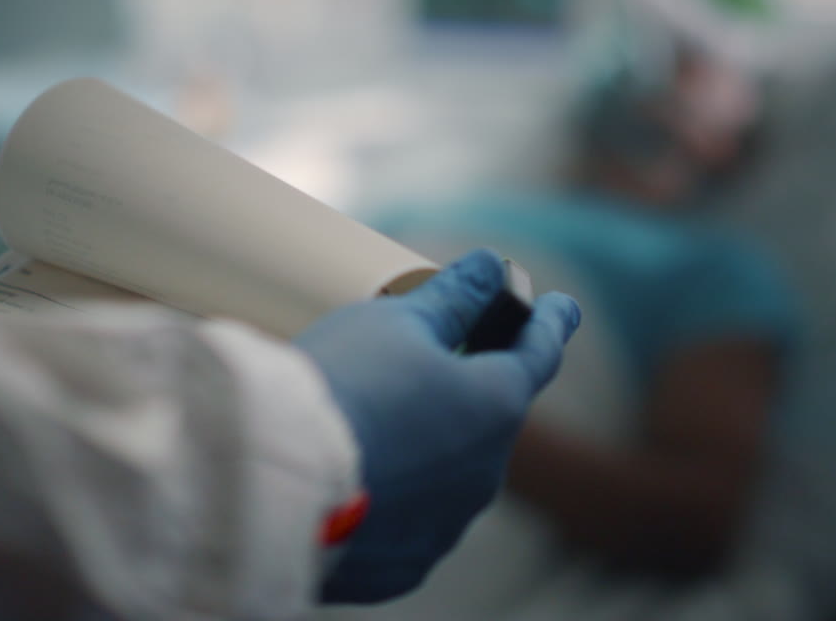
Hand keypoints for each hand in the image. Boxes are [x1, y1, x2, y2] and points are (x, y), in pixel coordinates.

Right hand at [294, 249, 579, 602]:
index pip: (539, 353)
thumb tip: (494, 268)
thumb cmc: (343, 386)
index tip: (561, 307)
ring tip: (375, 423)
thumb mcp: (398, 319)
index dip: (549, 323)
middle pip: (487, 418)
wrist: (274, 479)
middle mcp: (484, 474)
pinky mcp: (400, 567)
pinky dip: (393, 498)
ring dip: (427, 447)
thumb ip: (455, 295)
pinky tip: (359, 481)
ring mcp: (444, 527)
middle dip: (468, 389)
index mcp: (495, 405)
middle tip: (438, 360)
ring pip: (447, 475)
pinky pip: (407, 523)